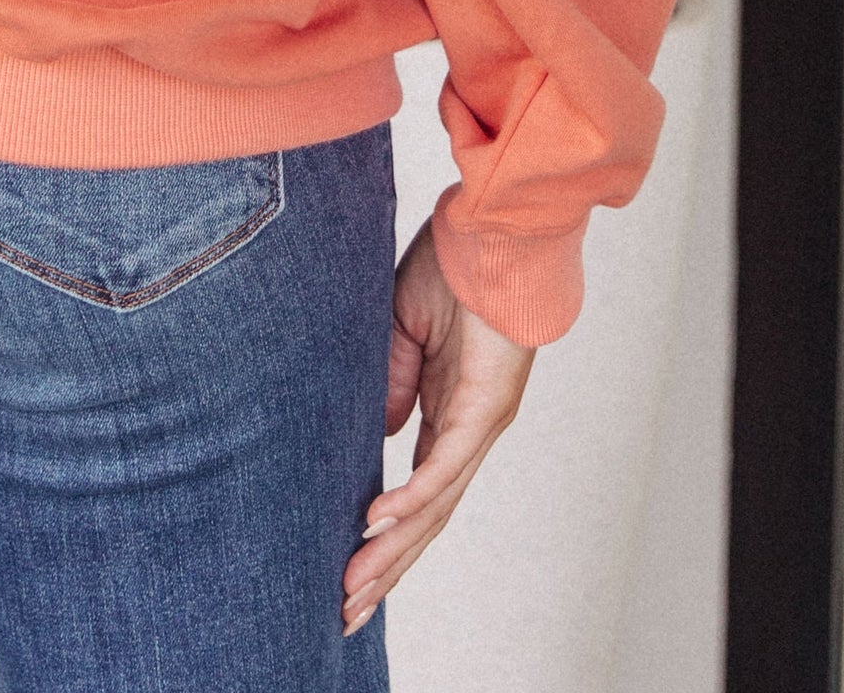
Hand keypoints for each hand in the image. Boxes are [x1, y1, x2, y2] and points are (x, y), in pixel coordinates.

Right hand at [341, 214, 535, 637]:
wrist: (496, 229)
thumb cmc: (455, 266)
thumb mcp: (403, 330)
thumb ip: (392, 384)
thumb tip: (378, 436)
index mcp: (449, 413)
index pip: (416, 494)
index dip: (385, 537)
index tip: (350, 572)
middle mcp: (469, 429)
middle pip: (425, 519)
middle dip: (386, 568)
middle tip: (347, 614)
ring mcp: (480, 421)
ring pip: (434, 505)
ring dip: (392, 550)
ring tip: (355, 588)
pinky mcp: (486, 405)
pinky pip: (443, 462)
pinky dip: (411, 496)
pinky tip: (378, 523)